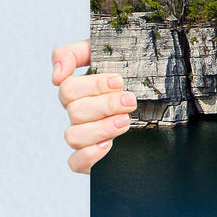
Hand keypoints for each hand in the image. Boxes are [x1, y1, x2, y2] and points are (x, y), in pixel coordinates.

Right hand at [52, 40, 135, 173]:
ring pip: (73, 136)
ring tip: (125, 121)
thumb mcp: (107, 54)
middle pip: (75, 111)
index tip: (119, 81)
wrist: (159, 102)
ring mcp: (84, 136)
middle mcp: (79, 113)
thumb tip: (57, 75)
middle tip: (129, 101)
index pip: (68, 88)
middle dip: (105, 105)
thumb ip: (74, 54)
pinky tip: (108, 145)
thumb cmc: (131, 74)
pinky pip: (75, 162)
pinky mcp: (91, 157)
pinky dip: (89, 155)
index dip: (94, 85)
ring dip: (101, 128)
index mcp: (80, 90)